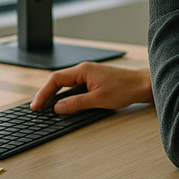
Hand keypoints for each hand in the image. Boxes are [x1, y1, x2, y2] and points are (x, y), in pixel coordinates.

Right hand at [30, 62, 152, 113]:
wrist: (142, 85)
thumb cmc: (124, 89)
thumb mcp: (98, 99)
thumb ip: (76, 103)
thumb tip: (58, 107)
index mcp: (83, 70)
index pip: (56, 79)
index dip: (43, 93)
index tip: (36, 105)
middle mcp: (84, 70)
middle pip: (58, 81)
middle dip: (46, 94)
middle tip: (37, 108)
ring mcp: (89, 76)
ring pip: (66, 85)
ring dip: (56, 96)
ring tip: (47, 108)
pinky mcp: (94, 82)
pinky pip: (75, 88)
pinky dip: (67, 97)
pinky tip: (65, 106)